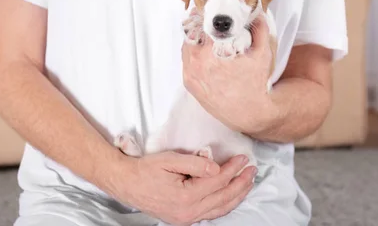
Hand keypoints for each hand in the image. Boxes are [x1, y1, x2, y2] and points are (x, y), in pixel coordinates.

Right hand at [110, 152, 256, 224]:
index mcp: (186, 197)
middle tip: (252, 170)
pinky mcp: (183, 219)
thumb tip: (217, 167)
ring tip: (248, 182)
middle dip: (241, 183)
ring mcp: (186, 219)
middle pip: (223, 197)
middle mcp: (188, 212)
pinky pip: (210, 214)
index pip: (218, 181)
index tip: (243, 158)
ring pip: (220, 209)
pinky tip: (231, 196)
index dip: (233, 169)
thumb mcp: (170, 160)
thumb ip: (196, 163)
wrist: (125, 182)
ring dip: (236, 196)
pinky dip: (224, 205)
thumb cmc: (146, 169)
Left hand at [181, 15, 276, 134]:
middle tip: (208, 21)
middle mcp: (197, 64)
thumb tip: (259, 14)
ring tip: (207, 36)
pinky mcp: (189, 84)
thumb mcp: (262, 54)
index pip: (202, 25)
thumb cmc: (255, 83)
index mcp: (212, 54)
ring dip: (195, 39)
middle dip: (199, 26)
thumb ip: (260, 30)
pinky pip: (186, 62)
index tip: (212, 12)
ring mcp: (191, 75)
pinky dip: (193, 54)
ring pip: (186, 47)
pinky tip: (204, 52)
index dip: (207, 16)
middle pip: (190, 34)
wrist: (249, 113)